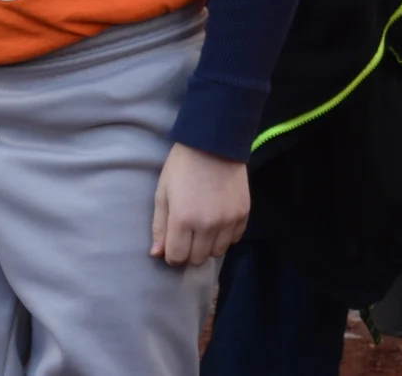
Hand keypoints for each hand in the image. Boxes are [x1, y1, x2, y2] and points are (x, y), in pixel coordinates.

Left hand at [151, 144, 249, 268]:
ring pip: (218, 252)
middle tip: (188, 234)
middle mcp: (207, 225)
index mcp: (182, 220)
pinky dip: (226, 236)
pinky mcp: (244, 213)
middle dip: (190, 252)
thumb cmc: (181, 167)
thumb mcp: (162, 193)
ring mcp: (228, 220)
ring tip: (204, 228)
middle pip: (198, 259)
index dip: (172, 253)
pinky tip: (219, 221)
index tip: (173, 242)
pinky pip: (235, 239)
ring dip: (208, 245)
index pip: (177, 257)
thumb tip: (157, 254)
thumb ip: (160, 226)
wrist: (214, 143)